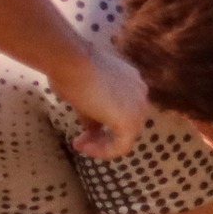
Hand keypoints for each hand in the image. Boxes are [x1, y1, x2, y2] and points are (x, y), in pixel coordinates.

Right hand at [56, 41, 147, 159]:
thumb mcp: (85, 94)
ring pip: (125, 136)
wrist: (71, 62)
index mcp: (132, 81)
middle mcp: (140, 93)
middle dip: (103, 135)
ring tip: (79, 144)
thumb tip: (92, 129)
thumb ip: (94, 113)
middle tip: (81, 139)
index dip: (102, 123)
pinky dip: (103, 151)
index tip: (82, 128)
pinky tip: (83, 146)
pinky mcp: (130, 122)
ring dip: (102, 145)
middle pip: (126, 124)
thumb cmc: (72, 71)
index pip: (122, 109)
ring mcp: (139, 107)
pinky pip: (121, 146)